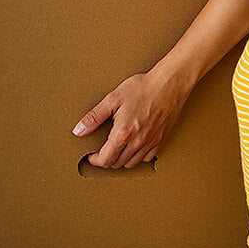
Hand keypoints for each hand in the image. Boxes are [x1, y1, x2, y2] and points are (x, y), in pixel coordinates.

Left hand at [72, 69, 188, 167]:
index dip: (95, 160)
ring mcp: (151, 142)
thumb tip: (79, 130)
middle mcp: (137, 141)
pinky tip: (134, 146)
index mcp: (123, 133)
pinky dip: (138, 156)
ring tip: (117, 149)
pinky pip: (147, 158)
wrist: (170, 83)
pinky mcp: (161, 139)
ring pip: (132, 163)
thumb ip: (94, 117)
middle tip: (103, 150)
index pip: (105, 159)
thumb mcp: (113, 99)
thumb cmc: (144, 88)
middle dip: (107, 159)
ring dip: (121, 159)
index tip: (92, 155)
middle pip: (117, 163)